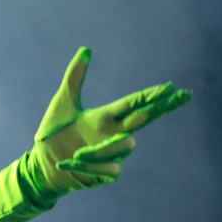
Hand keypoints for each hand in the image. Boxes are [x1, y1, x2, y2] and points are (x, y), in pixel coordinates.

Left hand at [24, 47, 190, 196]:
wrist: (41, 164)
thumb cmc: (52, 135)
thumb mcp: (62, 103)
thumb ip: (74, 78)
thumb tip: (85, 49)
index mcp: (105, 117)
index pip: (134, 103)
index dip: (151, 95)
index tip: (169, 87)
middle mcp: (112, 133)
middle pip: (145, 118)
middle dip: (162, 107)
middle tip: (180, 96)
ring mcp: (112, 154)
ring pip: (125, 145)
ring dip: (101, 149)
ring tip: (76, 152)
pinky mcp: (107, 172)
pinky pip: (112, 167)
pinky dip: (92, 165)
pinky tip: (71, 164)